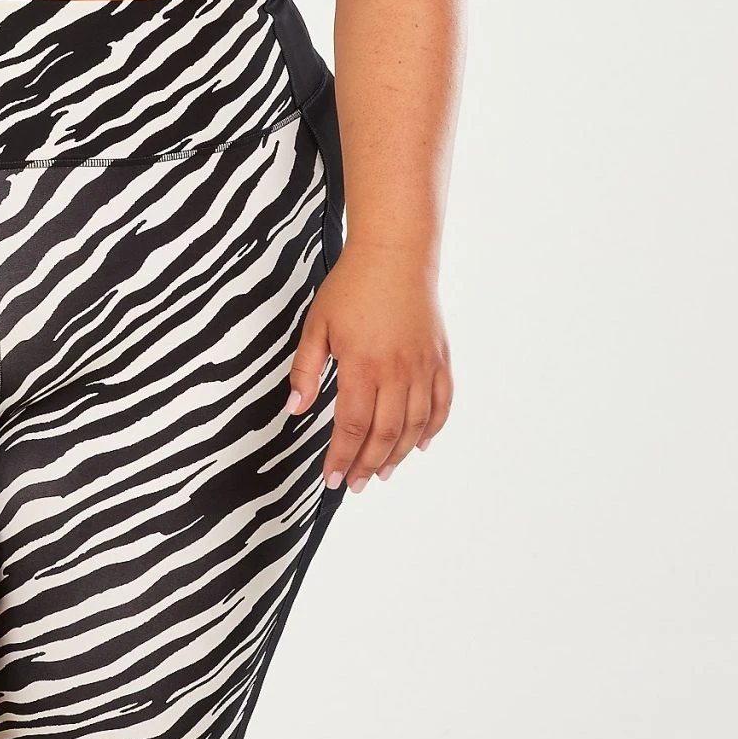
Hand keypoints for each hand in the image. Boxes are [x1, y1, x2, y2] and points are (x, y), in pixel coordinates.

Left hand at [285, 244, 452, 492]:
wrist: (395, 253)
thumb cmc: (351, 286)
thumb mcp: (317, 326)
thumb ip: (305, 371)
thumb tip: (295, 410)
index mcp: (362, 365)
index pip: (352, 427)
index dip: (341, 458)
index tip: (331, 479)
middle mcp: (397, 372)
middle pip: (384, 434)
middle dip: (367, 465)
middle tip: (354, 485)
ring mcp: (424, 366)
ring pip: (415, 426)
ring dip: (398, 454)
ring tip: (382, 473)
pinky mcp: (440, 358)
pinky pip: (442, 403)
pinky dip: (432, 428)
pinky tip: (419, 445)